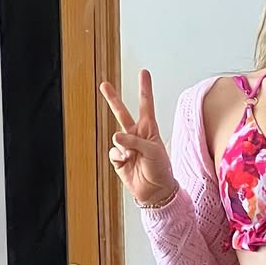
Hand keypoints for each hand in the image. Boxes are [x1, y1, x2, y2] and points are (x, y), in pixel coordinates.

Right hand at [100, 69, 176, 205]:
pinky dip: (119, 157)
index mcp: (149, 129)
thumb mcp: (154, 151)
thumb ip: (135, 141)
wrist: (156, 192)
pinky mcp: (118, 159)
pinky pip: (113, 152)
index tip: (143, 72)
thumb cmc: (161, 170)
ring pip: (116, 136)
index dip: (144, 88)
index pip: (146, 105)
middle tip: (104, 84)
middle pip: (122, 113)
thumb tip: (116, 137)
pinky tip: (127, 162)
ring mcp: (126, 147)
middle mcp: (136, 135)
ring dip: (123, 144)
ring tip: (133, 155)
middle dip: (113, 99)